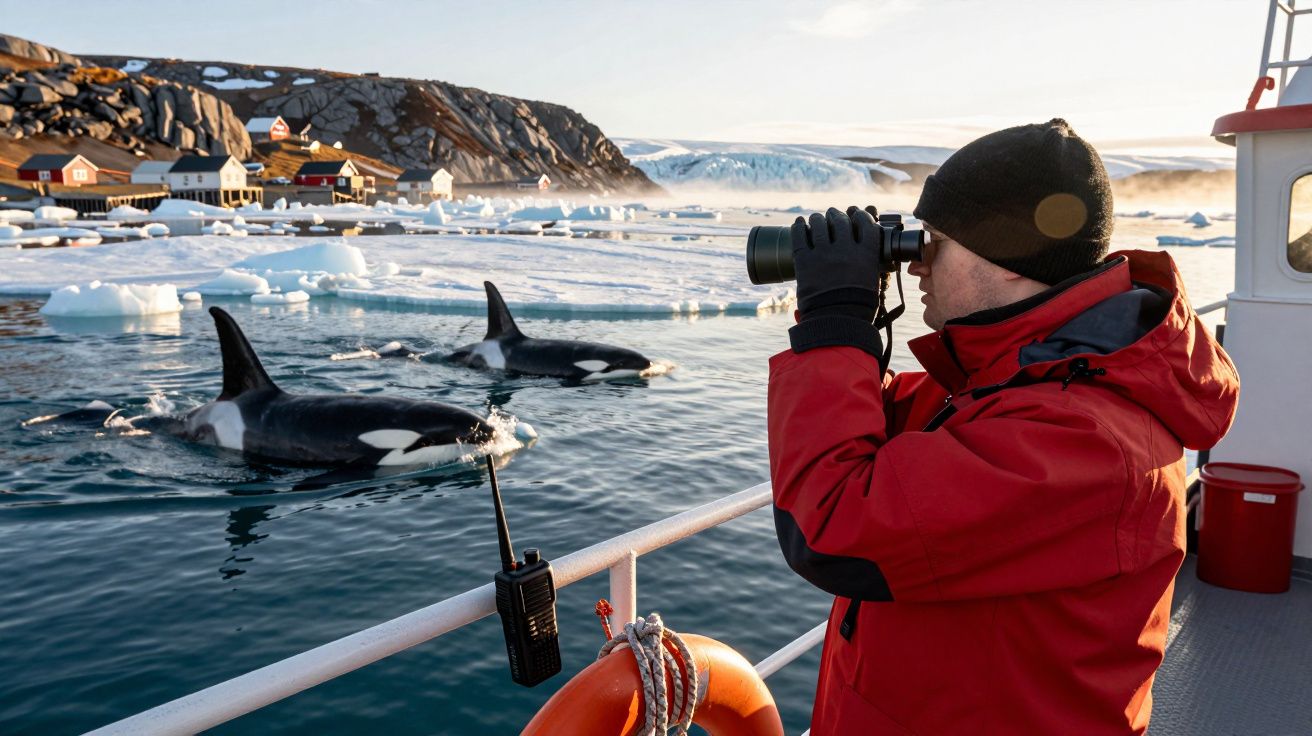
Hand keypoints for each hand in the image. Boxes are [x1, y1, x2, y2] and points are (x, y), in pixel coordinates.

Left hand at [790, 206, 882, 321]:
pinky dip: (798, 226)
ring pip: (819, 224)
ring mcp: (823, 253)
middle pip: (841, 221)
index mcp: (866, 254)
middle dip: (836, 215)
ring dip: (817, 219)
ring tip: (816, 219)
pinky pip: (799, 235)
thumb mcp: (872, 282)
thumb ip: (868, 265)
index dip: (860, 216)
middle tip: (833, 215)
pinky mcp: (804, 260)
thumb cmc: (857, 307)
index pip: (866, 224)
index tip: (856, 214)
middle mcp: (845, 249)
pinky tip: (799, 223)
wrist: (835, 321)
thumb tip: (864, 255)